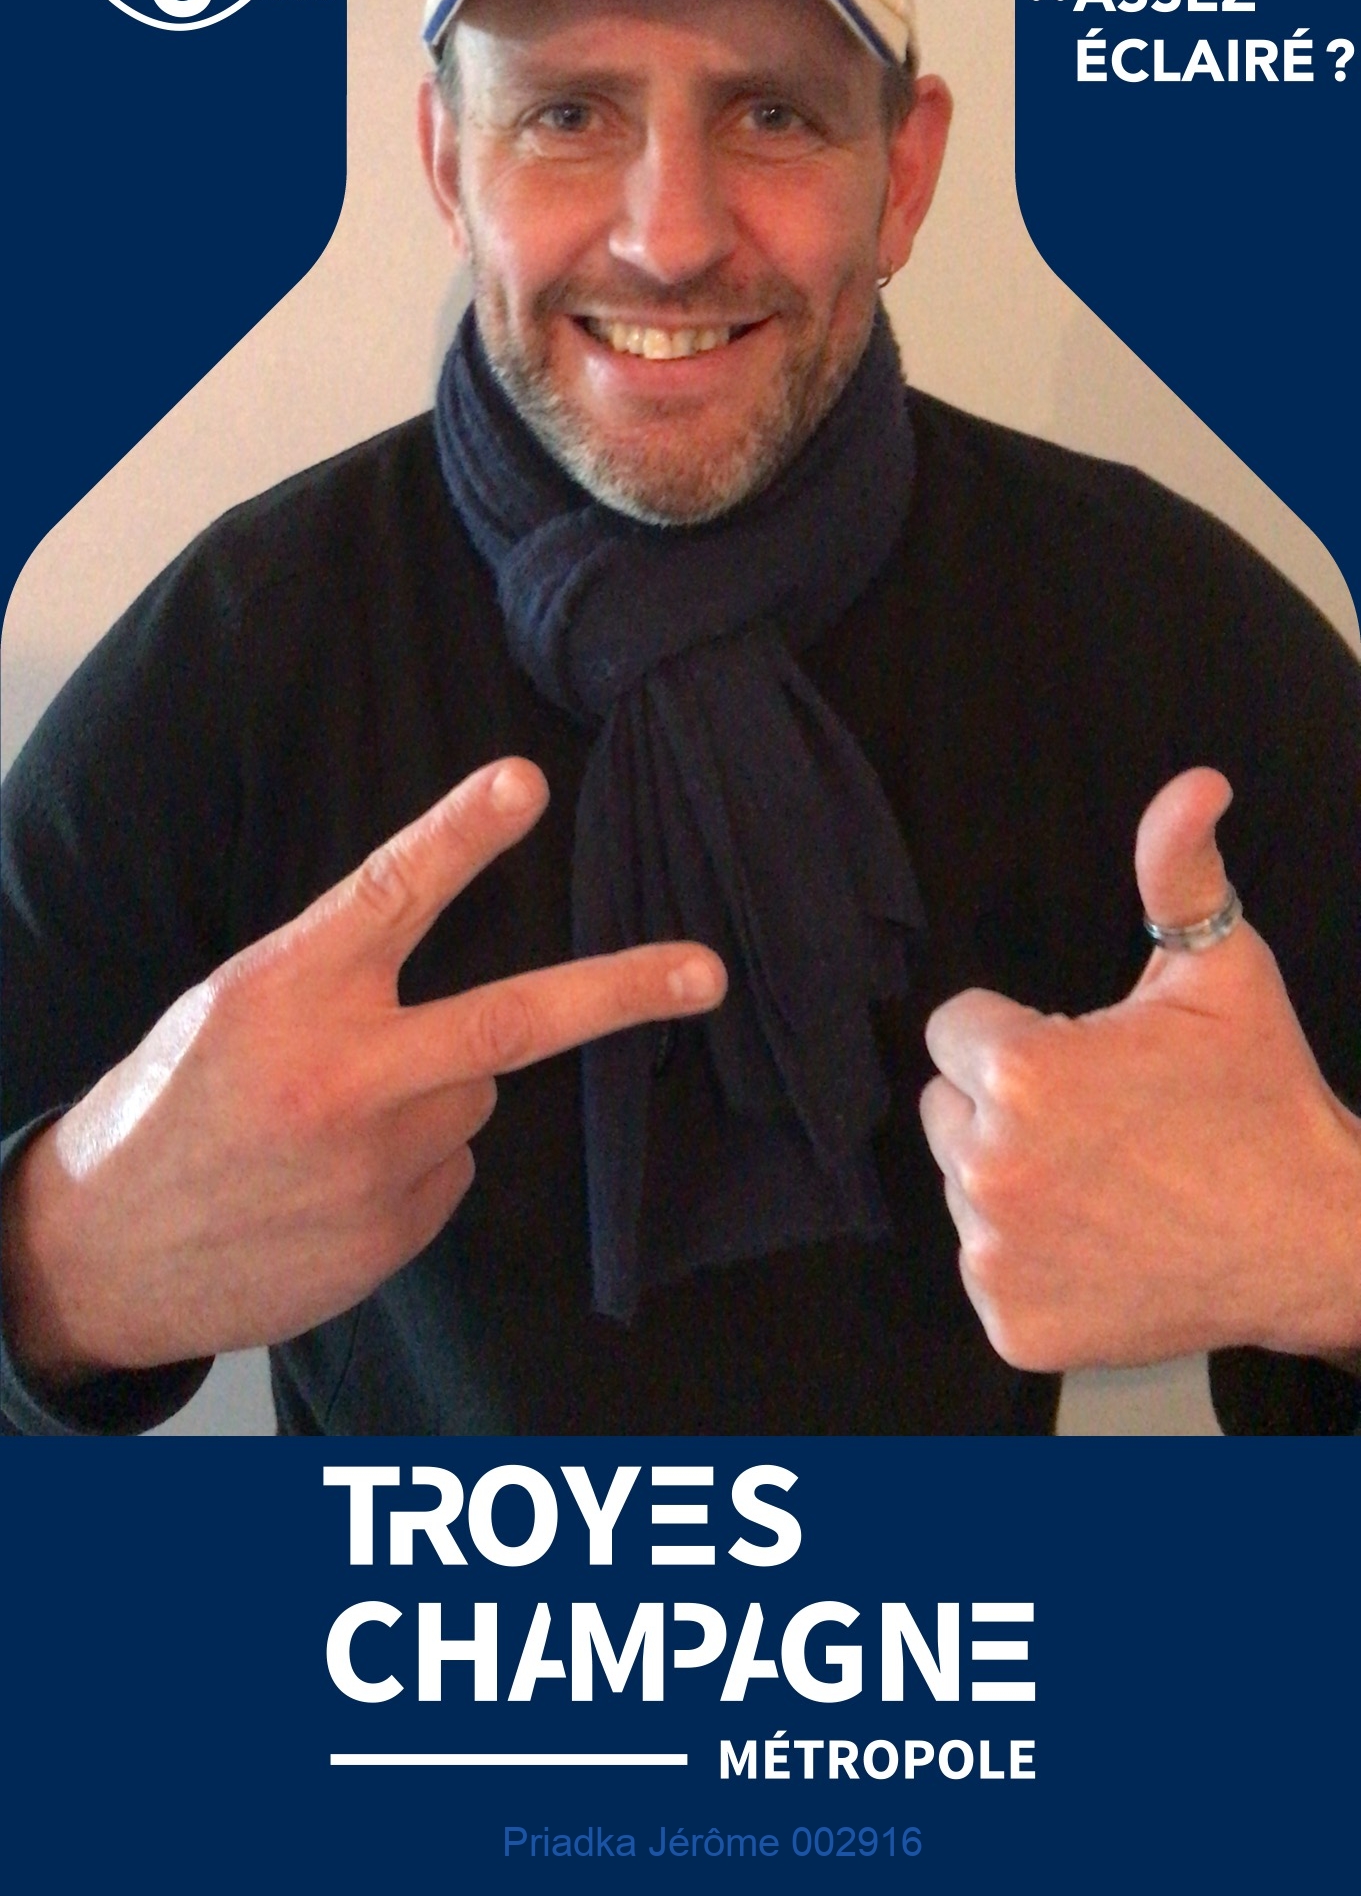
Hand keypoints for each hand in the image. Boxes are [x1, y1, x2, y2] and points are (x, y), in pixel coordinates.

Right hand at [2, 759, 725, 1381]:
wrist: (107, 1252)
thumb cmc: (174, 1104)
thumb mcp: (230, 1007)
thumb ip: (335, 978)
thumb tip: (458, 976)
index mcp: (285, 993)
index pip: (388, 894)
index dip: (460, 834)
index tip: (524, 783)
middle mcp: (340, 1077)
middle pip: (509, 1024)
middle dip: (620, 993)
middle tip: (704, 973)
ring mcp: (374, 1166)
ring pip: (470, 1097)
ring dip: (428, 1098)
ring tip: (329, 1126)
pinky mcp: (393, 1234)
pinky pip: (447, 1169)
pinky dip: (412, 1164)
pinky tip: (332, 1180)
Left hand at [920, 768, 1360, 1371]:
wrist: (1316, 1237)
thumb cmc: (1262, 1098)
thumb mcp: (1223, 970)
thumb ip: (1179, 871)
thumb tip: (1194, 785)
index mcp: (1022, 1074)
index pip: (954, 1029)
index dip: (1019, 1035)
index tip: (1084, 1058)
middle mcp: (991, 1168)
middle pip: (944, 1107)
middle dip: (1005, 1104)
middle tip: (1099, 1120)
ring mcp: (998, 1254)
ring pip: (961, 1186)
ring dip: (1013, 1177)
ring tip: (1106, 1178)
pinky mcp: (1013, 1322)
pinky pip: (987, 1265)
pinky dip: (1032, 1258)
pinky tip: (1102, 1239)